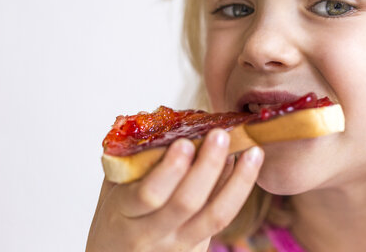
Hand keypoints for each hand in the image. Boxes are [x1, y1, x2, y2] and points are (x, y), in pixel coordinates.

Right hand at [86, 129, 263, 251]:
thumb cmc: (114, 220)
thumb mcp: (113, 190)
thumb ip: (136, 161)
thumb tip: (177, 126)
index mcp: (124, 213)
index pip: (149, 194)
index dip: (170, 169)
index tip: (184, 141)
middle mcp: (153, 234)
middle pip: (186, 203)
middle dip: (208, 166)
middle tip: (221, 135)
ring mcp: (178, 246)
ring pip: (215, 217)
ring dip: (238, 182)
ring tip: (252, 152)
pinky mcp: (197, 250)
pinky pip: (221, 220)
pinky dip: (235, 192)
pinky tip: (246, 169)